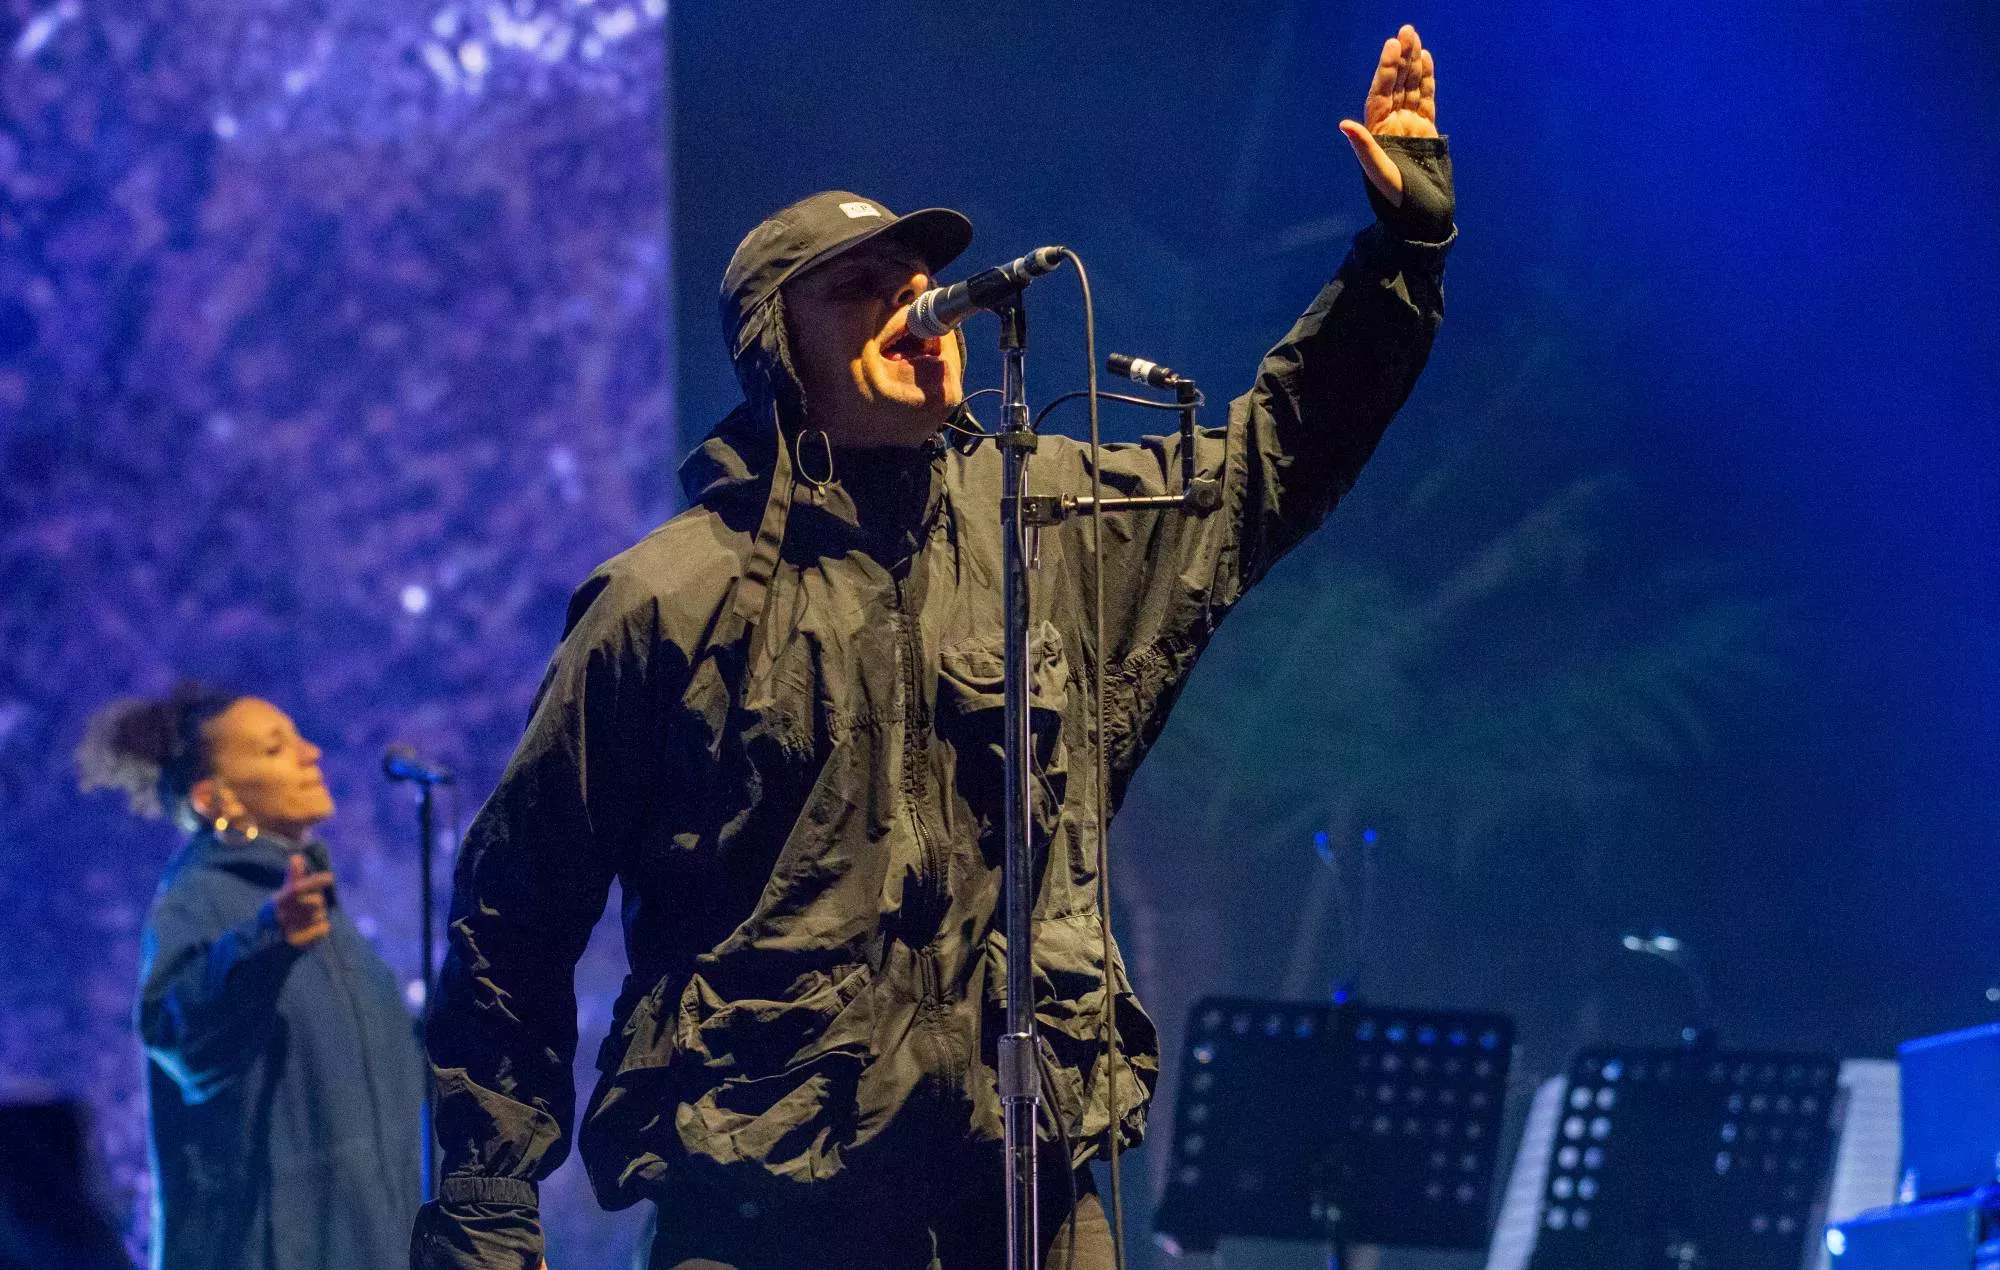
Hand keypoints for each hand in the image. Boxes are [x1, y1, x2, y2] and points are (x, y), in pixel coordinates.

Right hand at [272, 853, 333, 946]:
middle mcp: (281, 916)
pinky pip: (322, 930)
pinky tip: (313, 929)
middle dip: (318, 902)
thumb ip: (294, 877)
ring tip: (307, 920)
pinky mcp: (298, 944)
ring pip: (321, 916)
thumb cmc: (282, 911)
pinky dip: (322, 928)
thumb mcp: (285, 893)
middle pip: (316, 902)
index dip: (314, 882)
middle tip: (311, 906)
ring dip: (319, 916)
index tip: (331, 878)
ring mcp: (289, 931)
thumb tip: (296, 856)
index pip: (298, 889)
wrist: (268, 942)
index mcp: (278, 900)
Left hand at [1339, 24, 1438, 206]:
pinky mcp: (1426, 131)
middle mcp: (1391, 126)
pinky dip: (1426, 80)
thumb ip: (1364, 148)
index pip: (1380, 93)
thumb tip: (1344, 124)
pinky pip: (1426, 100)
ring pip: (1411, 88)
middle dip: (1401, 58)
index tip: (1391, 46)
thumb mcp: (1379, 174)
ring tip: (1415, 39)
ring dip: (1413, 64)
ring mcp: (1409, 126)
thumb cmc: (1397, 201)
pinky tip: (1426, 60)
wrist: (1422, 216)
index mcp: (1376, 133)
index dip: (1386, 70)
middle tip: (1406, 30)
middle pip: (1396, 85)